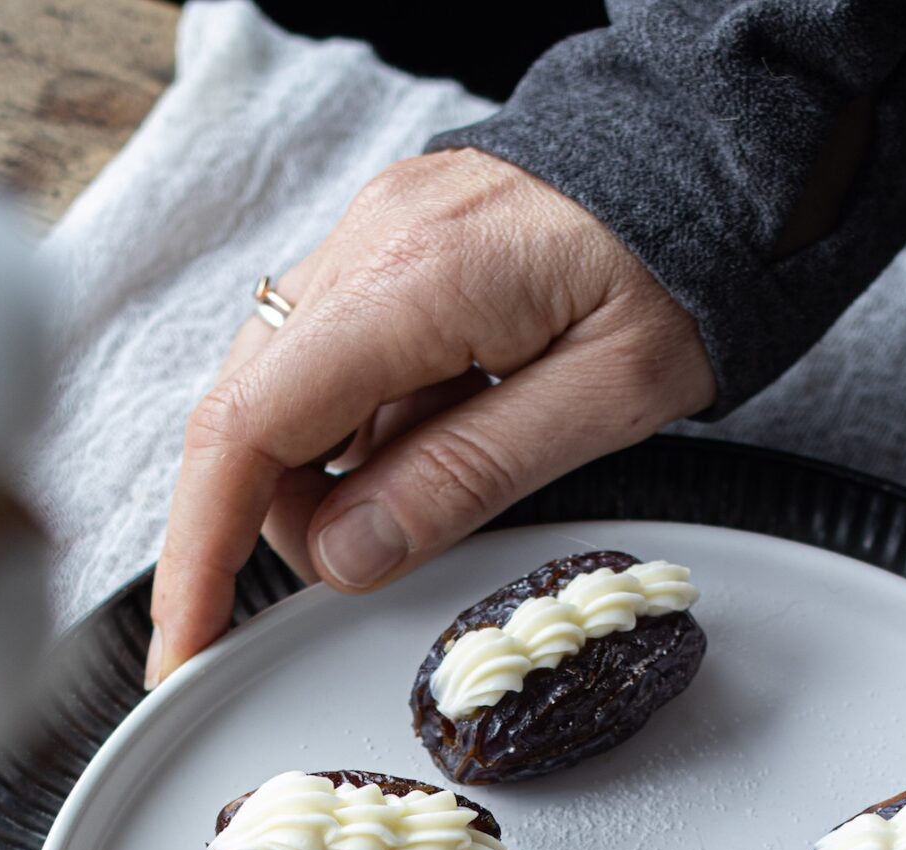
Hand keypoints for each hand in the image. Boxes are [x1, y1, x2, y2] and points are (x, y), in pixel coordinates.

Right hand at [148, 148, 714, 682]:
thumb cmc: (686, 265)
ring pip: (281, 396)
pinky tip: (436, 442)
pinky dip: (354, 433)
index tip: (188, 639)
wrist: (717, 153)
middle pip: (244, 416)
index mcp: (413, 284)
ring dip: (326, 479)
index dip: (201, 549)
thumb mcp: (605, 401)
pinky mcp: (386, 250)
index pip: (251, 430)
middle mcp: (367, 245)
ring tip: (433, 492)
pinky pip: (329, 364)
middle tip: (367, 568)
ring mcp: (368, 239)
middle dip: (275, 523)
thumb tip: (344, 555)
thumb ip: (464, 480)